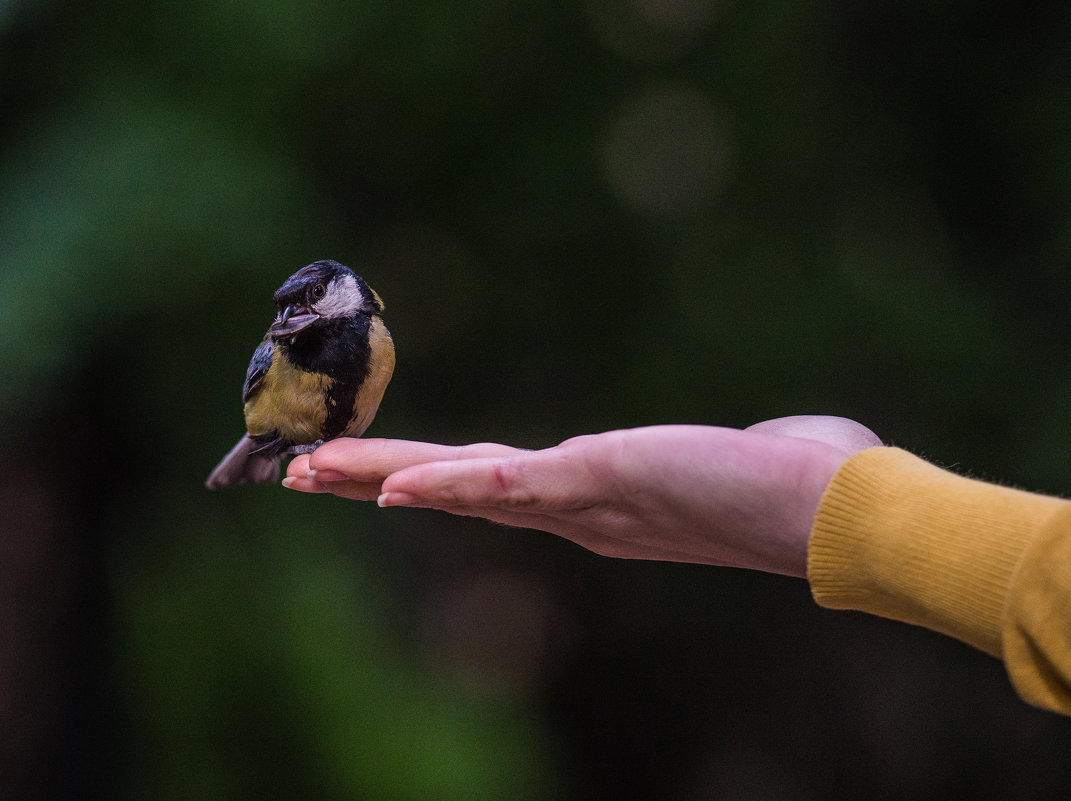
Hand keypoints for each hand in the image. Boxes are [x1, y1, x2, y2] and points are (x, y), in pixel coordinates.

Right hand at [283, 416, 880, 576]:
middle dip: (374, 485)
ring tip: (305, 474)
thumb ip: (744, 451)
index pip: (494, 489)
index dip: (431, 485)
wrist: (838, 509)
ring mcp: (580, 503)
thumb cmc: (807, 481)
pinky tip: (387, 490)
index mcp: (600, 506)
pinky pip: (503, 483)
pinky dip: (443, 484)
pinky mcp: (596, 481)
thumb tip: (782, 438)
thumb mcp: (747, 461)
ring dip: (378, 481)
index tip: (378, 482)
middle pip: (454, 494)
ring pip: (459, 487)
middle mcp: (577, 514)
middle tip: (298, 476)